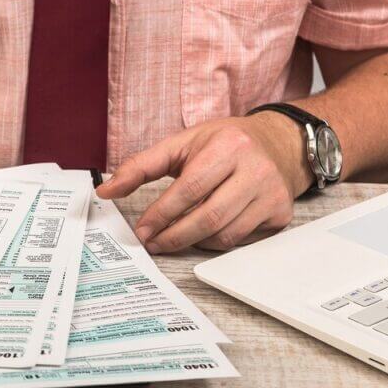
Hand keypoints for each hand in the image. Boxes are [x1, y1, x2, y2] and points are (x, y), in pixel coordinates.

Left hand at [96, 113, 313, 252]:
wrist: (279, 144)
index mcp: (229, 146)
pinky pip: (241, 241)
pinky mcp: (281, 214)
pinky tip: (203, 233)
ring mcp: (272, 193)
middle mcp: (256, 169)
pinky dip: (215, 243)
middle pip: (208, 217)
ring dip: (193, 242)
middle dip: (174, 236)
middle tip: (153, 243)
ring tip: (174, 237)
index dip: (162, 214)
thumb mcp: (182, 144)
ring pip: (225, 234)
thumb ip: (141, 166)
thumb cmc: (224, 144)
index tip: (142, 230)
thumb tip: (106, 189)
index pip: (189, 188)